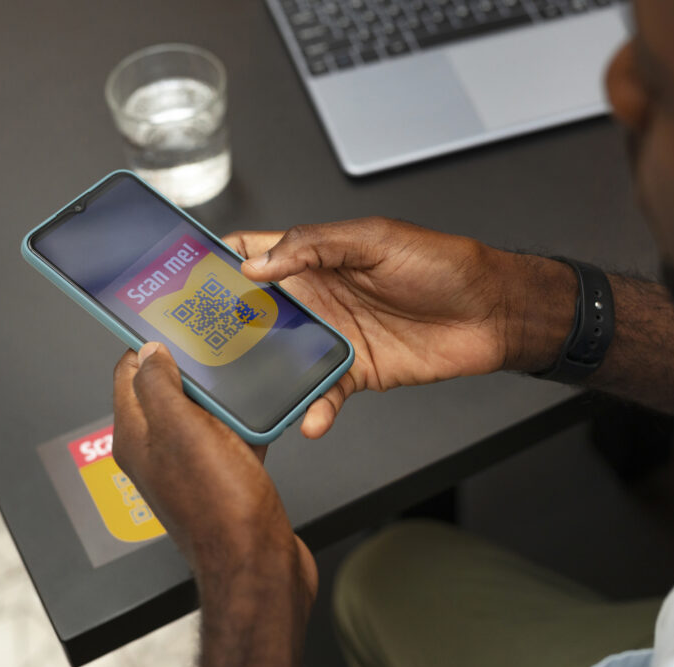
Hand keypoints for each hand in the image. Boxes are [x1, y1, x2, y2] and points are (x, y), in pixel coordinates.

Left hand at [113, 343, 315, 666]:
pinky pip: (229, 435)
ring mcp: (191, 465)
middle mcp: (159, 451)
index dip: (147, 343)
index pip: (128, 373)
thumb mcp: (182, 431)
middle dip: (188, 363)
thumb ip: (159, 386)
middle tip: (211, 339)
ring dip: (219, 391)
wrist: (258, 563)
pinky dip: (243, 420)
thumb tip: (149, 351)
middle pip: (165, 389)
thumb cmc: (220, 508)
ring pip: (201, 412)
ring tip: (239, 368)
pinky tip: (263, 410)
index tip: (169, 320)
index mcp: (138, 436)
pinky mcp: (224, 477)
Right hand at [225, 217, 574, 437]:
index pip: (253, 254)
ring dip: (263, 377)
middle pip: (256, 313)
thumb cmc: (443, 265)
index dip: (217, 262)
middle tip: (195, 348)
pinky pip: (323, 393)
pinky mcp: (356, 373)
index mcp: (317, 258)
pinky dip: (314, 409)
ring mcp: (334, 337)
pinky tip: (310, 419)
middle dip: (224, 328)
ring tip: (241, 396)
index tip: (181, 278)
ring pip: (282, 359)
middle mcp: (318, 298)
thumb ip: (315, 245)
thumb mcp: (376, 240)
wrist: (492, 312)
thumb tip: (258, 263)